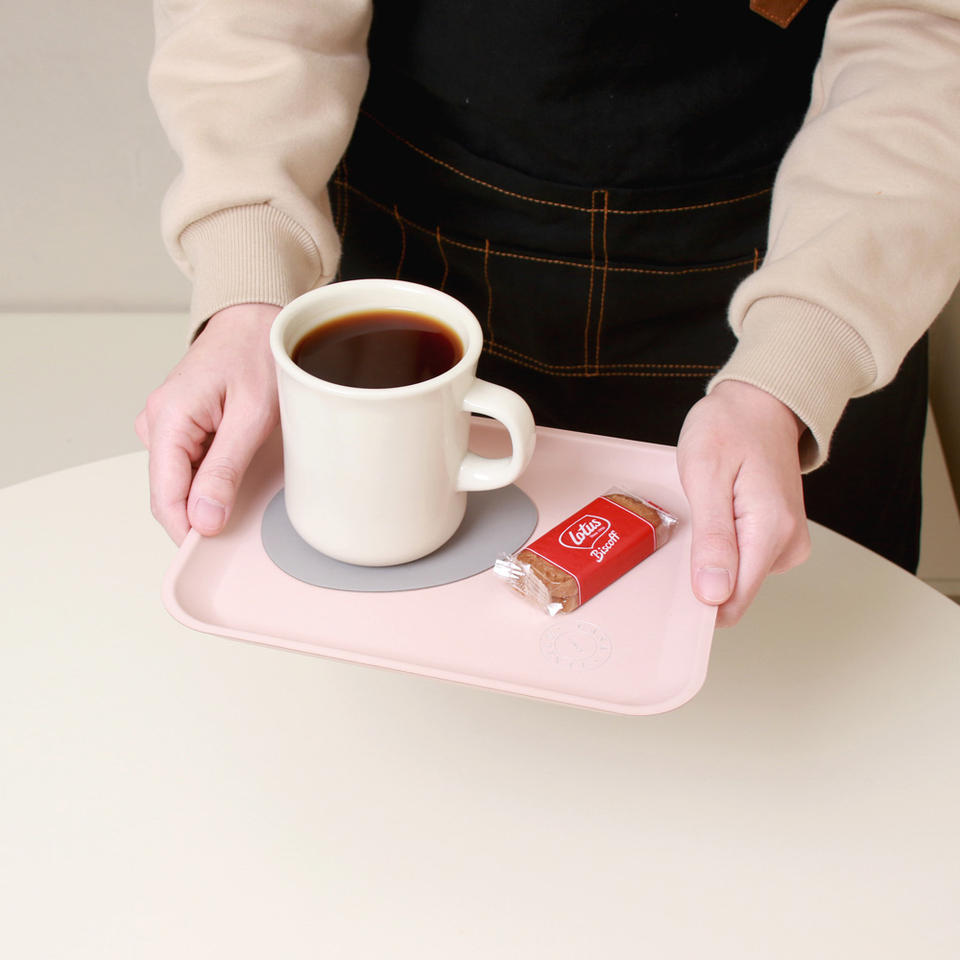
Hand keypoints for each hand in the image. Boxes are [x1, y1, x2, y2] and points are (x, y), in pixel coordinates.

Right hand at [135, 303, 280, 544]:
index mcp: (167, 419)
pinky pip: (188, 467)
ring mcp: (164, 426)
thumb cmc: (257, 355)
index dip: (188, 531)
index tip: (214, 553)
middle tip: (244, 525)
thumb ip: (226, 470)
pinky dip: (211, 478)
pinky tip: (238, 470)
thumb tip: (205, 520)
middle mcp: (156, 423)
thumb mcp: (252, 416)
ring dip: (208, 495)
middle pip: (170, 494)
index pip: (165, 497)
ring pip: (179, 483)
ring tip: (248, 484)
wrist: (253, 321)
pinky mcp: (178, 428)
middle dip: (201, 515)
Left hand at [676, 380, 810, 626]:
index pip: (732, 603)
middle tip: (689, 522)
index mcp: (771, 532)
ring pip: (736, 577)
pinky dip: (722, 544)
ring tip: (705, 509)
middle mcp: (788, 544)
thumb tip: (714, 594)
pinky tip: (718, 512)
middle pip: (732, 592)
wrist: (760, 402)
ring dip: (711, 554)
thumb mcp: (706, 476)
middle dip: (701, 571)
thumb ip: (713, 538)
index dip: (696, 599)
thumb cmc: (729, 428)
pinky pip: (743, 559)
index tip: (673, 577)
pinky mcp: (780, 537)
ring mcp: (787, 542)